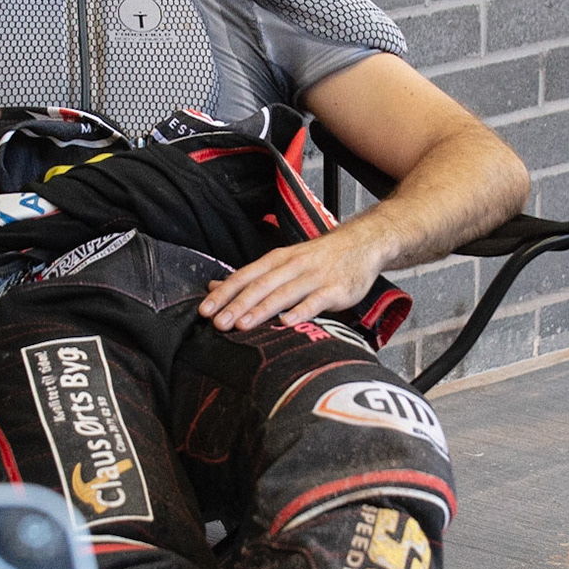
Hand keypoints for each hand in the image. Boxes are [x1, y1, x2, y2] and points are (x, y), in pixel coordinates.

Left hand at [198, 227, 386, 332]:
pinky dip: (301, 312)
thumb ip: (253, 275)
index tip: (205, 310)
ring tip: (242, 326)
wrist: (363, 243)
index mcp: (278, 259)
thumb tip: (215, 286)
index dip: (225, 293)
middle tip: (218, 323)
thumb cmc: (320, 257)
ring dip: (262, 309)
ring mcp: (315, 277)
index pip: (245, 275)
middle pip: (261, 286)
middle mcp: (294, 265)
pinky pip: (316, 301)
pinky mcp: (336, 289)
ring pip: (284, 293)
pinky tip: (287, 324)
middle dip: (237, 304)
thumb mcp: (284, 260)